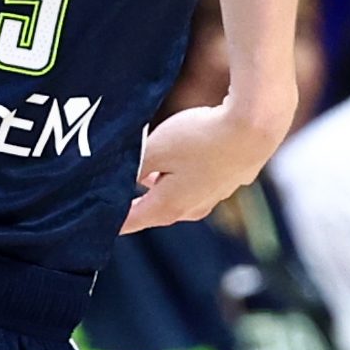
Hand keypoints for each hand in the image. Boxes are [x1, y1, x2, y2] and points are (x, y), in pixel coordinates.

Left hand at [119, 95, 290, 232]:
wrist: (254, 127)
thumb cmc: (200, 138)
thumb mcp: (154, 149)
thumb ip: (134, 166)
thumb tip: (122, 180)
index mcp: (169, 207)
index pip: (132, 220)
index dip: (111, 219)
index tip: (95, 223)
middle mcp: (193, 208)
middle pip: (154, 207)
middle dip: (136, 198)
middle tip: (115, 187)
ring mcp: (215, 195)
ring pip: (178, 191)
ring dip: (162, 180)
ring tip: (148, 162)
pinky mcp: (230, 179)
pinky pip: (198, 179)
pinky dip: (185, 169)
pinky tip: (184, 151)